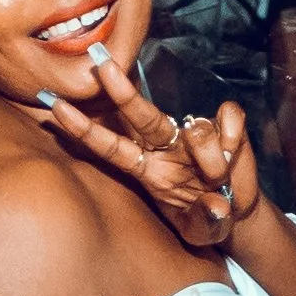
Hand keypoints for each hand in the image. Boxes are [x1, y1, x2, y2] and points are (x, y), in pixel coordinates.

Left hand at [40, 47, 260, 247]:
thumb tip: (217, 205)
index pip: (112, 148)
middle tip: (101, 65)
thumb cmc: (208, 218)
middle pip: (141, 117)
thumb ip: (206, 221)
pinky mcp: (225, 125)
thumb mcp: (205, 230)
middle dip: (121, 91)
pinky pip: (228, 118)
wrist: (238, 208)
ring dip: (211, 159)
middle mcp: (165, 147)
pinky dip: (233, 135)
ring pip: (197, 130)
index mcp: (148, 171)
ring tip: (219, 181)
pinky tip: (233, 151)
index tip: (57, 109)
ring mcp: (194, 135)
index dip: (85, 131)